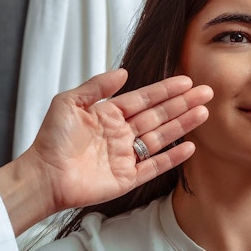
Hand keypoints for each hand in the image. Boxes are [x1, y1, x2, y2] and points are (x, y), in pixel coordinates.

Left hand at [0, 69, 211, 234]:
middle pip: (158, 116)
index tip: (187, 81)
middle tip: (206, 93)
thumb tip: (124, 72)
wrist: (45, 175)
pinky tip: (188, 146)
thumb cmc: (51, 139)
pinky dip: (171, 157)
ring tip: (203, 113)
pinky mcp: (126, 178)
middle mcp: (120, 134)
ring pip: (160, 138)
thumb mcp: (69, 103)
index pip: (144, 99)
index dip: (166, 90)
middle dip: (182, 104)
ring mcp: (125, 156)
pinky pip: (154, 166)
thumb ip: (96, 87)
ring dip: (182, 125)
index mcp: (109, 114)